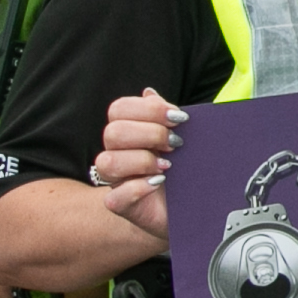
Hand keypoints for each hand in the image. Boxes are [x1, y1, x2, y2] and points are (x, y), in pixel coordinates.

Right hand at [88, 91, 181, 242]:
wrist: (190, 205)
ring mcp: (116, 180)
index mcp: (128, 131)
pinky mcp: (121, 205)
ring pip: (107, 162)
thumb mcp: (178, 138)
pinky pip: (114, 197)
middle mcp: (116, 153)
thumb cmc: (182, 168)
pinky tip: (158, 183)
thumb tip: (149, 93)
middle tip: (176, 144)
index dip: (149, 109)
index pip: (119, 109)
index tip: (179, 118)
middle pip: (113, 133)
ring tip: (168, 167)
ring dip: (142, 161)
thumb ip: (164, 116)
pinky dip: (137, 189)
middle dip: (150, 134)